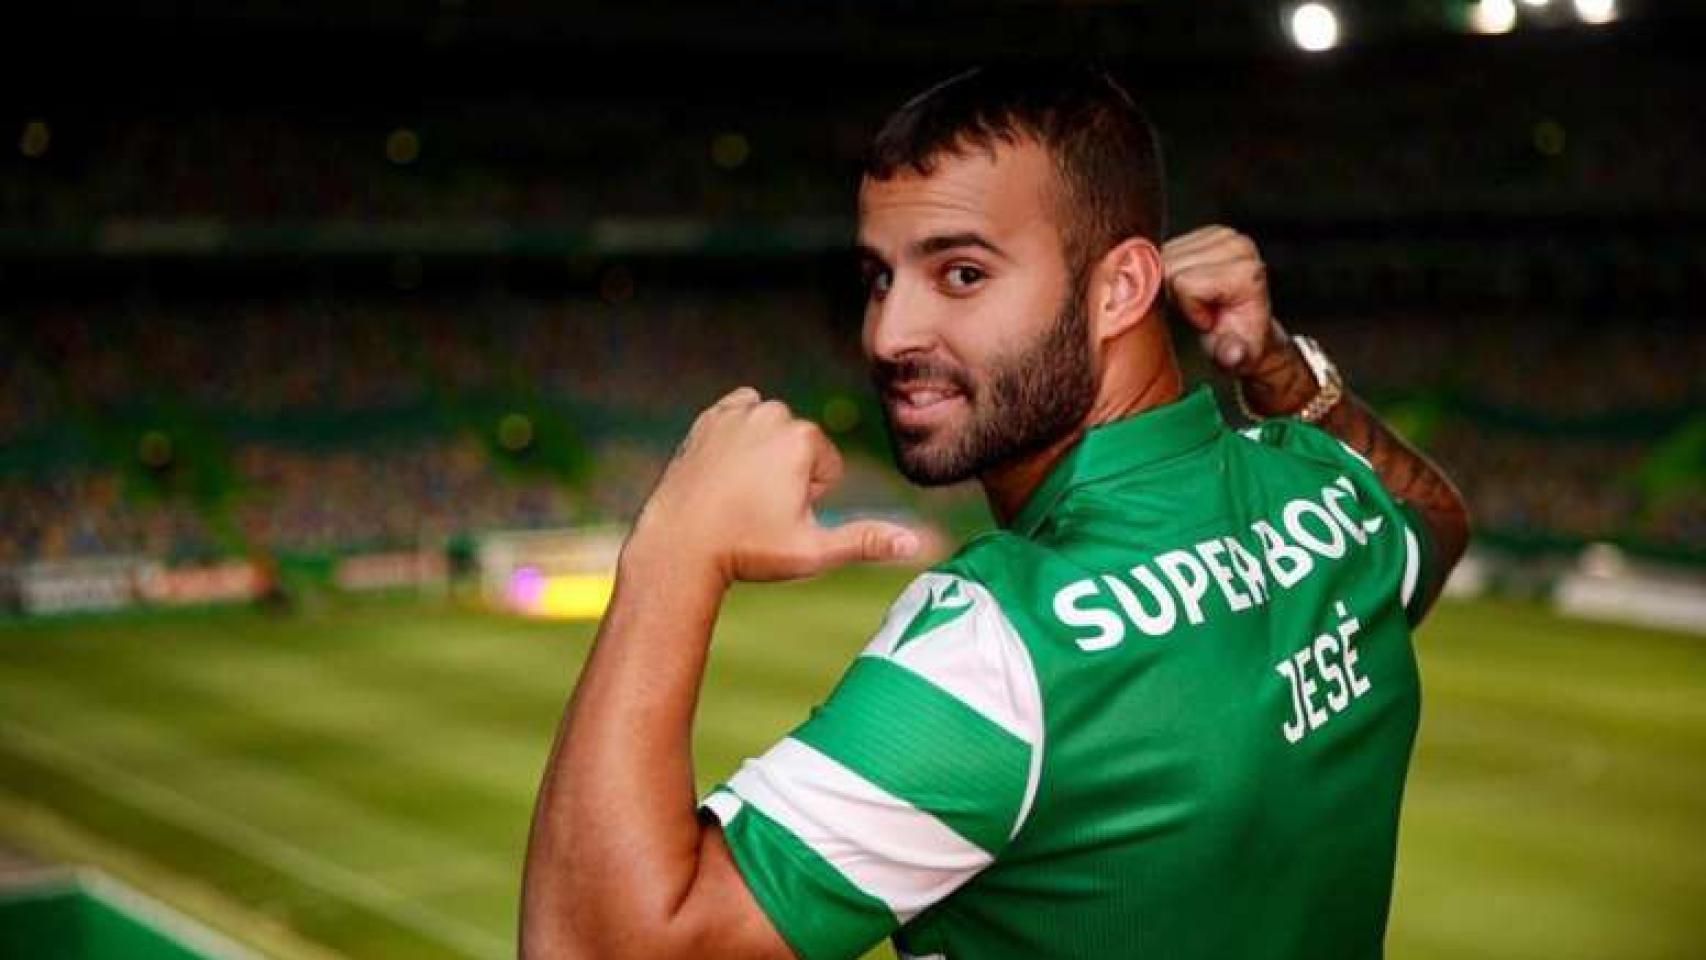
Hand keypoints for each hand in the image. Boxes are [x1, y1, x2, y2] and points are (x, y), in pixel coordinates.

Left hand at [630, 387, 919, 583]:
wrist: (680, 544)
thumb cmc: (748, 551)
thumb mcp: (814, 551)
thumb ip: (867, 541)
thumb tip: (919, 544)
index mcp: (804, 439)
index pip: (827, 469)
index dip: (809, 499)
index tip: (776, 516)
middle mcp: (773, 414)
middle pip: (801, 448)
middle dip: (788, 475)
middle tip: (755, 507)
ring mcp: (738, 412)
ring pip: (772, 434)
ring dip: (765, 457)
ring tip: (739, 492)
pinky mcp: (710, 417)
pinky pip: (741, 418)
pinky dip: (740, 438)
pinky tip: (726, 469)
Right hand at [1163, 225, 1287, 375]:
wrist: (1245, 330)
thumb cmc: (1236, 342)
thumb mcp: (1234, 357)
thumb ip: (1232, 354)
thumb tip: (1232, 353)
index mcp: (1246, 272)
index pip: (1185, 283)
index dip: (1190, 308)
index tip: (1208, 320)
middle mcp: (1236, 246)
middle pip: (1172, 267)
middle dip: (1177, 294)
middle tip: (1200, 310)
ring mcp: (1219, 235)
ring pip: (1165, 257)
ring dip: (1172, 283)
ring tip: (1197, 299)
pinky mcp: (1203, 232)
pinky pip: (1165, 251)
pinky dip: (1170, 271)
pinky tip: (1190, 286)